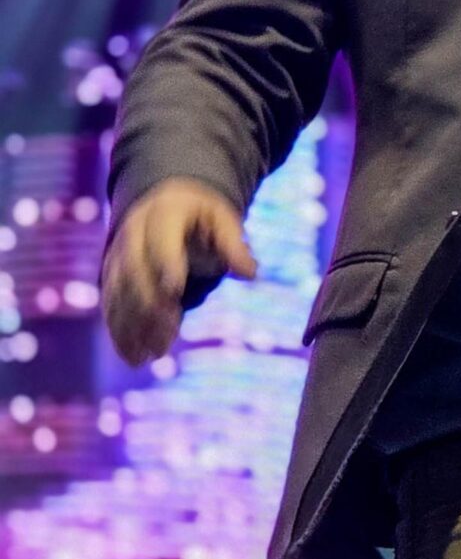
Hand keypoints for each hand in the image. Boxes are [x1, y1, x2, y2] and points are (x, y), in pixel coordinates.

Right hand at [102, 178, 256, 365]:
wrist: (163, 200)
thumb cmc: (200, 215)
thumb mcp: (221, 218)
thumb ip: (233, 243)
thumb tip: (250, 273)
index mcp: (162, 214)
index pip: (160, 240)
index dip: (165, 263)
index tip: (175, 291)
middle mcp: (133, 234)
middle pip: (134, 271)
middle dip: (148, 304)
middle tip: (166, 336)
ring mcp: (118, 256)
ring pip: (119, 293)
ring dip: (131, 325)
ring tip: (147, 357)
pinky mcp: (112, 277)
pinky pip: (111, 305)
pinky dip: (120, 332)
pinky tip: (134, 358)